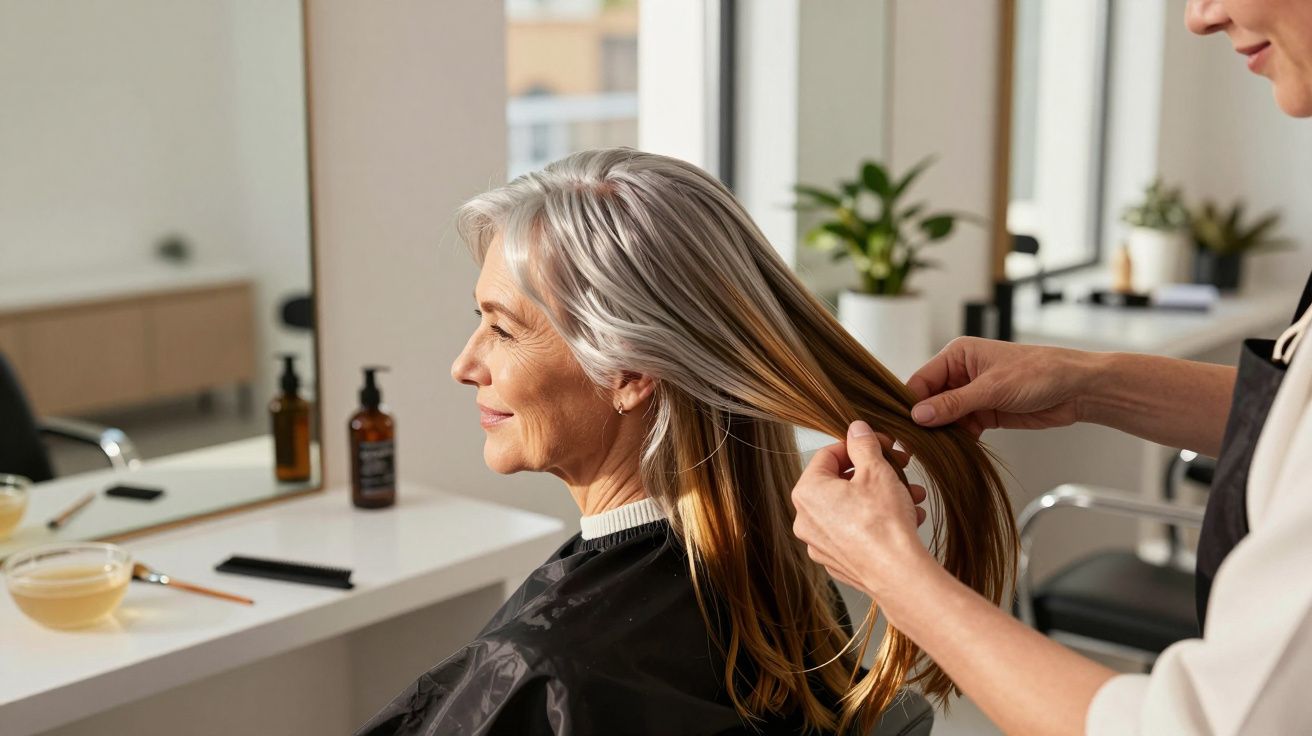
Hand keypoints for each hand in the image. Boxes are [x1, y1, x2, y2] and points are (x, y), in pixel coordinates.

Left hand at [791, 421, 930, 593]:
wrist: (898, 574)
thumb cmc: (883, 524)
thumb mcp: (876, 470)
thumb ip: (863, 445)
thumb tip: (856, 430)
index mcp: (807, 493)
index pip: (828, 455)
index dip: (858, 445)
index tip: (878, 444)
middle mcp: (806, 520)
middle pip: (841, 483)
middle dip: (875, 473)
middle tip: (898, 467)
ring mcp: (820, 544)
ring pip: (852, 508)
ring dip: (882, 496)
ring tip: (912, 494)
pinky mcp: (838, 561)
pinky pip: (856, 532)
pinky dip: (877, 521)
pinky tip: (907, 517)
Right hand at [906, 337, 1094, 437]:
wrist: (1076, 389)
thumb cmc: (1039, 373)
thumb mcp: (992, 388)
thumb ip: (954, 403)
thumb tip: (919, 415)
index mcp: (958, 355)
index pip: (921, 380)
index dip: (910, 403)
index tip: (901, 426)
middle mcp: (961, 373)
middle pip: (929, 401)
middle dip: (924, 422)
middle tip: (912, 445)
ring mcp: (972, 395)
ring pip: (944, 417)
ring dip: (940, 433)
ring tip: (931, 451)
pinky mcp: (985, 413)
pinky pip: (961, 428)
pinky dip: (957, 440)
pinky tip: (953, 451)